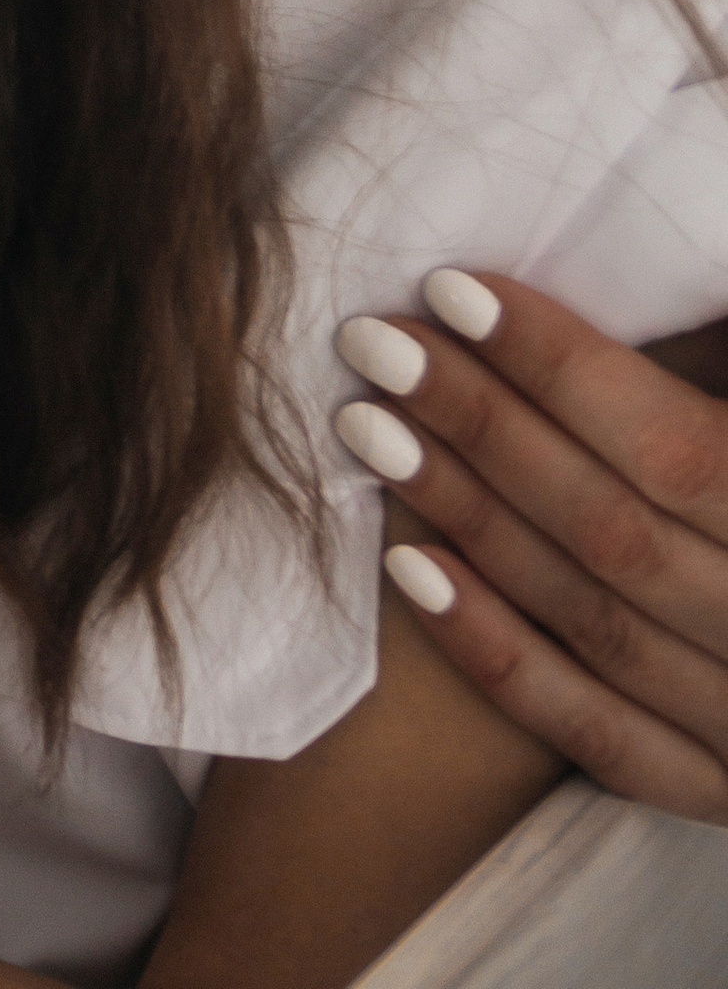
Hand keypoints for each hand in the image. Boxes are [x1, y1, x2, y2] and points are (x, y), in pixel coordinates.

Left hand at [333, 273, 727, 820]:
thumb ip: (712, 346)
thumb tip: (662, 266)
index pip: (673, 451)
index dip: (560, 367)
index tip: (449, 289)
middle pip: (609, 529)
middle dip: (480, 425)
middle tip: (372, 339)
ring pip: (590, 619)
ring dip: (466, 516)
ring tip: (365, 424)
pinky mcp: (721, 790)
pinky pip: (599, 735)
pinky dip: (499, 656)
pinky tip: (407, 567)